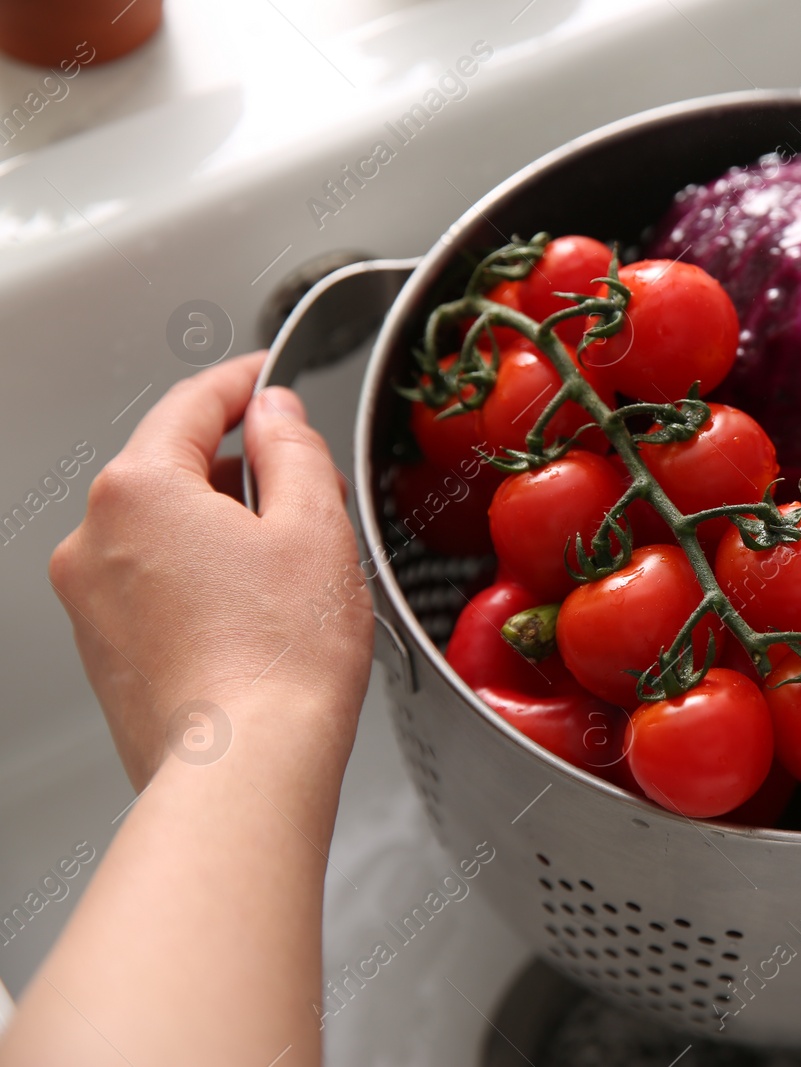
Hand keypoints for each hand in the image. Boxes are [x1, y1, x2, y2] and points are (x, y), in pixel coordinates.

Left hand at [48, 353, 372, 789]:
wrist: (243, 771)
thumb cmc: (280, 660)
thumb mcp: (315, 526)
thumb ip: (294, 449)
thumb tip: (275, 414)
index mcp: (137, 489)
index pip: (193, 404)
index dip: (244, 381)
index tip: (270, 375)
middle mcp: (94, 539)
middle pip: (175, 468)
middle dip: (245, 467)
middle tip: (316, 490)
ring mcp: (91, 601)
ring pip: (166, 530)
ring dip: (226, 527)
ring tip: (296, 568)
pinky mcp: (105, 652)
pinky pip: (156, 585)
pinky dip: (205, 579)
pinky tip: (261, 614)